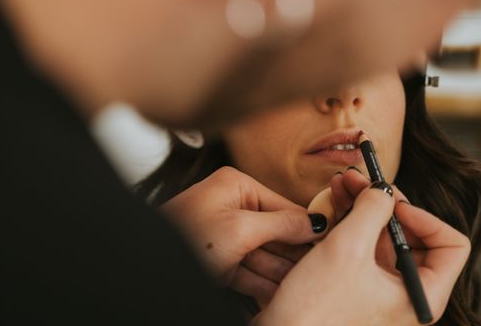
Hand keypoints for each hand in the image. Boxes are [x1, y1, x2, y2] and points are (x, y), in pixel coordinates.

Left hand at [161, 167, 326, 304]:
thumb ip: (281, 225)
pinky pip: (249, 270)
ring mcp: (225, 234)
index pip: (283, 205)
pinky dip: (264, 283)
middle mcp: (232, 205)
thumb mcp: (240, 230)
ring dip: (283, 272)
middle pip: (275, 231)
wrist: (149, 267)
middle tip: (321, 269)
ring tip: (306, 286)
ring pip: (264, 254)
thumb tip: (315, 222)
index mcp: (236, 186)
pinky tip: (282, 294)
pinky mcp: (218, 260)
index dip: (307, 226)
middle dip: (296, 253)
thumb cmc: (187, 237)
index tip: (332, 241)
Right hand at [254, 180, 469, 325]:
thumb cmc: (316, 312)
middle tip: (363, 180)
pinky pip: (363, 246)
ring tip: (344, 183)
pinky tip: (336, 200)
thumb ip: (371, 211)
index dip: (424, 217)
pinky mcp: (356, 285)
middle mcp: (405, 293)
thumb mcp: (348, 250)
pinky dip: (352, 221)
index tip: (392, 204)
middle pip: (413, 235)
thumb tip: (383, 189)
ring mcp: (380, 290)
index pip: (451, 245)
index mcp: (421, 295)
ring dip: (365, 206)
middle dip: (387, 204)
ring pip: (384, 236)